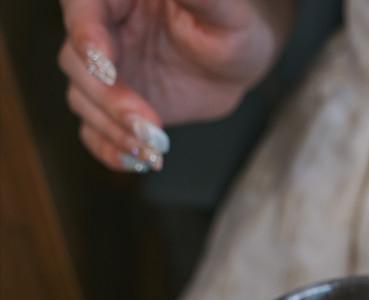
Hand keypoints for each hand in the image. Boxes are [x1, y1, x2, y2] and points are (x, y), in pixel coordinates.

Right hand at [57, 0, 292, 171]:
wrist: (237, 62)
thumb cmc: (232, 26)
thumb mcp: (225, 10)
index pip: (82, 8)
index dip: (86, 35)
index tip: (107, 64)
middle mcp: (101, 30)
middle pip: (77, 61)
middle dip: (109, 96)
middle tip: (147, 122)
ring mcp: (105, 70)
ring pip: (82, 98)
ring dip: (112, 128)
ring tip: (153, 148)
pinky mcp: (113, 105)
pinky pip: (94, 129)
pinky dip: (108, 148)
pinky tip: (135, 161)